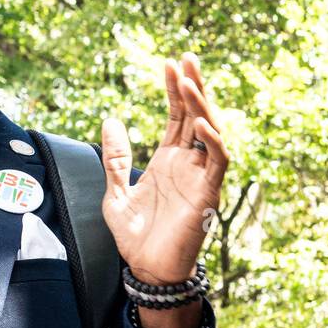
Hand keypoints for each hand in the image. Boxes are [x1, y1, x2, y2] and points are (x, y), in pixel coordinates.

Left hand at [101, 54, 228, 282]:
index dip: (174, 90)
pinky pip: (216, 162)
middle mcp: (188, 164)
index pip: (177, 116)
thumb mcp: (115, 191)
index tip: (169, 63)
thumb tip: (111, 120)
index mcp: (168, 160)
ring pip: (210, 132)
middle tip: (187, 58)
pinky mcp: (207, 194)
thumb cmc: (136, 235)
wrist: (146, 269)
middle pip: (196, 116)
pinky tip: (198, 123)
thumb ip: (116, 158)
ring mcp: (200, 177)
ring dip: (201, 106)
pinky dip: (211, 141)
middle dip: (193, 87)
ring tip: (189, 82)